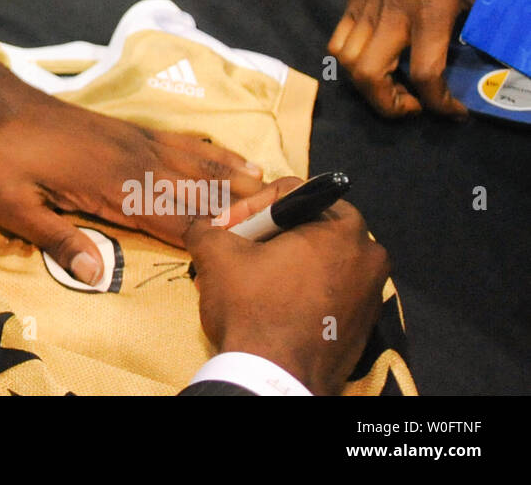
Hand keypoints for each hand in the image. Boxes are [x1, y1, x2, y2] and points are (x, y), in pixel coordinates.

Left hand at [0, 55, 265, 286]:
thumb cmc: (0, 160)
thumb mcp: (14, 207)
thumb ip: (56, 239)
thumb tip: (96, 275)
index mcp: (109, 185)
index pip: (168, 217)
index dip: (207, 236)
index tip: (247, 250)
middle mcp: (133, 161)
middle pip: (195, 190)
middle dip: (239, 207)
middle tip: (286, 221)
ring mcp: (136, 142)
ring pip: (197, 165)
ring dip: (236, 181)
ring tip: (278, 194)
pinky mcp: (131, 131)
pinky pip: (183, 143)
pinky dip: (214, 153)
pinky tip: (238, 160)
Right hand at [186, 178, 389, 395]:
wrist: (276, 378)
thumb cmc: (253, 307)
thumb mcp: (216, 255)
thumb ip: (206, 227)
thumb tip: (201, 225)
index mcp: (343, 226)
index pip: (291, 194)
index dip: (251, 207)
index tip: (228, 229)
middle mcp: (369, 254)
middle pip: (307, 226)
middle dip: (268, 235)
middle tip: (237, 250)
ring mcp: (372, 292)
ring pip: (318, 259)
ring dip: (283, 262)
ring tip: (248, 279)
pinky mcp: (365, 324)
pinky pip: (329, 290)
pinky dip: (301, 289)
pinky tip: (270, 303)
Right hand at [328, 0, 485, 116]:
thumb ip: (482, 11)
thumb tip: (488, 43)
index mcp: (430, 13)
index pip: (426, 74)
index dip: (441, 103)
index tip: (455, 110)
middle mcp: (392, 17)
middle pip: (372, 78)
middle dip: (391, 105)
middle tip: (414, 104)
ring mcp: (366, 10)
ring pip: (348, 64)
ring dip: (367, 86)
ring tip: (390, 84)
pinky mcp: (352, 1)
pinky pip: (339, 41)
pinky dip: (350, 60)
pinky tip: (373, 57)